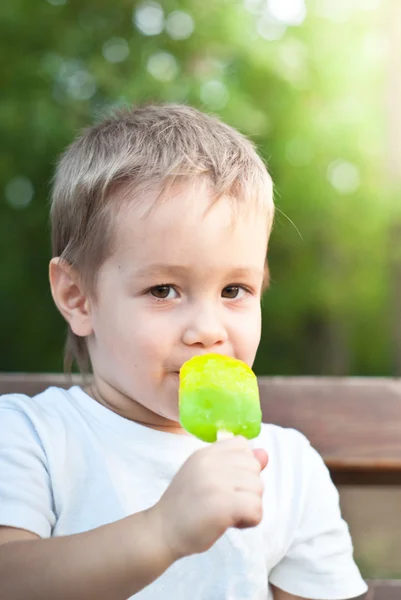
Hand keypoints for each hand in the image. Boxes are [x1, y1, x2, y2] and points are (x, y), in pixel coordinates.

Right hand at [151, 436, 267, 560]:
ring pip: (258, 488)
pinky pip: (256, 509)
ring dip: (248, 506)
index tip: (227, 482)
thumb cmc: (186, 505)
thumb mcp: (207, 476)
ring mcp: (216, 482)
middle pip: (254, 467)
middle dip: (247, 488)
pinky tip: (231, 523)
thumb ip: (236, 463)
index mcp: (205, 452)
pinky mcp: (222, 504)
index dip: (242, 466)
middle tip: (225, 501)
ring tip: (226, 512)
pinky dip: (249, 521)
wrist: (162, 531)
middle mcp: (210, 462)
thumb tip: (265, 453)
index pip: (242, 444)